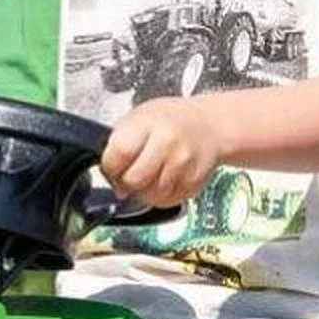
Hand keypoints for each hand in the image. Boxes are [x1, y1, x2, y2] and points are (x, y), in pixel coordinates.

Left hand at [100, 96, 228, 209]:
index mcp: (149, 123)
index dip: (109, 166)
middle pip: (133, 180)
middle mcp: (168, 143)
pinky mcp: (194, 182)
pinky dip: (161, 196)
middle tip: (126, 177)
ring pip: (150, 196)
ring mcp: (183, 164)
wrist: (210, 126)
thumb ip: (121, 141)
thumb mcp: (140, 117)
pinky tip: (163, 180)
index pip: (119, 154)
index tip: (110, 167)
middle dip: (124, 183)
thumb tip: (108, 172)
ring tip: (147, 176)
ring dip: (143, 192)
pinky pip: (168, 201)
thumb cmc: (171, 121)